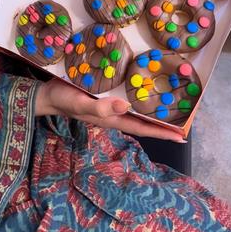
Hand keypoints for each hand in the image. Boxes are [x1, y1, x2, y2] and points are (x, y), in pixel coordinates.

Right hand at [35, 78, 185, 142]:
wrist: (48, 96)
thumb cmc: (64, 99)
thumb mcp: (80, 103)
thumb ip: (100, 107)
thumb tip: (126, 107)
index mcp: (111, 118)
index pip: (141, 128)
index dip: (161, 132)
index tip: (181, 135)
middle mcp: (113, 116)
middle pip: (142, 124)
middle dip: (161, 128)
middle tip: (182, 128)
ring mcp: (108, 109)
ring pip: (135, 116)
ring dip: (152, 118)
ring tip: (168, 116)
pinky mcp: (103, 100)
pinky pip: (126, 105)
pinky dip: (138, 105)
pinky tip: (141, 100)